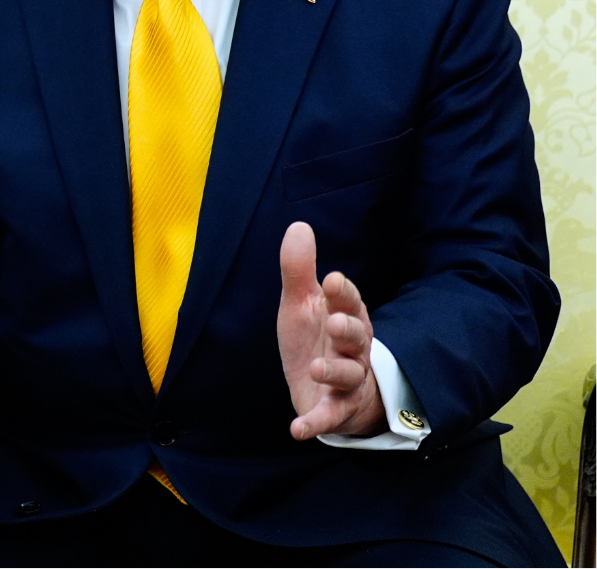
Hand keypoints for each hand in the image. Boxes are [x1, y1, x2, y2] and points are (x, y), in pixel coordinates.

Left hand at [278, 221, 385, 440]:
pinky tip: (297, 429)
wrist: (324, 387)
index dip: (344, 294)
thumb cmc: (317, 339)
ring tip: (318, 368)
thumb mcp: (302, 304)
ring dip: (335, 372)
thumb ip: (299, 270)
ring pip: (349, 376)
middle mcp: (352, 350)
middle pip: (357, 337)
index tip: (334, 280)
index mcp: (345, 318)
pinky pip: (329, 416)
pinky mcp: (335, 409)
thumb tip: (299, 225)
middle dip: (348, 330)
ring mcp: (347, 381)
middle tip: (334, 323)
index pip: (350, 303)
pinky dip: (315, 423)